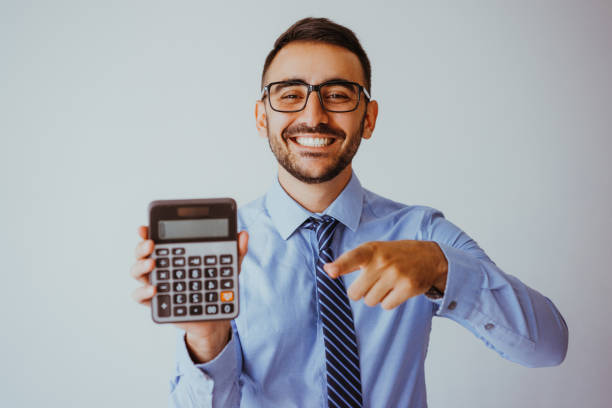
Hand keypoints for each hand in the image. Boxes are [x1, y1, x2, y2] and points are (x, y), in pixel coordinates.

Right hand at [130, 225, 248, 362]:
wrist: (214, 318)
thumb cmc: (215, 287)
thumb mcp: (228, 268)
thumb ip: (235, 252)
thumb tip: (243, 234)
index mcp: (174, 255)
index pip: (157, 240)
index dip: (147, 233)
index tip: (145, 228)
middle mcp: (161, 268)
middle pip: (142, 254)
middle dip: (141, 247)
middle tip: (150, 244)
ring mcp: (158, 284)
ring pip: (137, 273)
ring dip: (140, 266)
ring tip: (153, 263)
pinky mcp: (157, 303)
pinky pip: (140, 297)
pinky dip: (142, 292)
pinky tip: (154, 289)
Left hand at [323, 240, 447, 309]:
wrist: (428, 257)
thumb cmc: (393, 254)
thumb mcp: (372, 250)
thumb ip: (349, 261)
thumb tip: (327, 269)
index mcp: (371, 250)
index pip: (352, 257)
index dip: (340, 266)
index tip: (331, 271)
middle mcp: (383, 262)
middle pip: (356, 293)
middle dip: (361, 292)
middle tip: (372, 282)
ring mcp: (396, 275)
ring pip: (371, 301)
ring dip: (376, 297)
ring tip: (386, 284)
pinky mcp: (407, 287)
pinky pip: (386, 305)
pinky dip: (389, 301)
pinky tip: (396, 289)